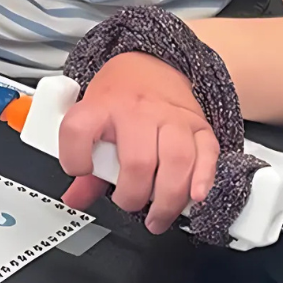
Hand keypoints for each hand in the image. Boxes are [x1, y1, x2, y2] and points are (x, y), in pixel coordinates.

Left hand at [58, 52, 218, 232]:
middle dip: (133, 196)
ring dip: (168, 199)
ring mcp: (171, 117)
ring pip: (176, 161)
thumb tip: (75, 199)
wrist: (152, 66)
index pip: (79, 130)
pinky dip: (203, 179)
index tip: (80, 171)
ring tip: (158, 216)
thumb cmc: (118, 96)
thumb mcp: (91, 117)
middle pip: (137, 160)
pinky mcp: (199, 125)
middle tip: (127, 204)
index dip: (75, 158)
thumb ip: (83, 159)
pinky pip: (207, 154)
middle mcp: (137, 110)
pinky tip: (195, 196)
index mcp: (101, 106)